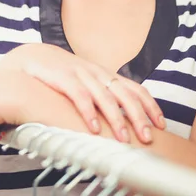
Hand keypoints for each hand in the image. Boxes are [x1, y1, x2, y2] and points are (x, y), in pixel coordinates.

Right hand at [0, 44, 164, 143]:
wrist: (34, 57)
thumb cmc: (65, 75)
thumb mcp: (88, 83)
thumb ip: (104, 97)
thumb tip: (125, 122)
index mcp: (107, 76)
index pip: (136, 89)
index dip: (151, 106)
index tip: (162, 125)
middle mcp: (99, 74)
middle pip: (126, 94)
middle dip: (139, 117)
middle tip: (147, 138)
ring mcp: (82, 75)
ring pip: (105, 97)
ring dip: (116, 119)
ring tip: (124, 139)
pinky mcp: (64, 78)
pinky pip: (79, 96)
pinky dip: (88, 113)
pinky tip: (93, 129)